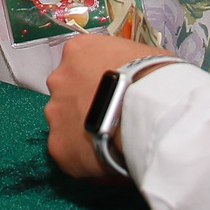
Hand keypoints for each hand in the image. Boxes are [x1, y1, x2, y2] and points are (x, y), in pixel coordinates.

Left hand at [43, 32, 169, 180]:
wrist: (150, 111)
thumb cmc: (154, 79)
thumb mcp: (141, 55)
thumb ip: (122, 65)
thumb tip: (129, 80)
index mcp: (78, 51)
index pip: (79, 64)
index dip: (95, 80)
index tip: (110, 92)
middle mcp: (59, 79)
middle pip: (67, 94)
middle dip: (84, 105)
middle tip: (110, 117)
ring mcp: (56, 113)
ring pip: (64, 124)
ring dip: (82, 130)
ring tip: (109, 139)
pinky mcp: (59, 147)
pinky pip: (69, 154)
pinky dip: (84, 158)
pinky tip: (106, 159)